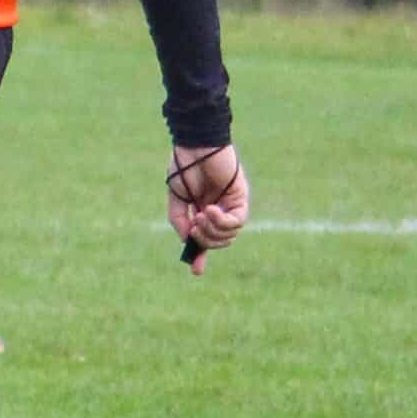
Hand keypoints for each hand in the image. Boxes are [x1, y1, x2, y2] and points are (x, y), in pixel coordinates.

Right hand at [167, 142, 249, 258]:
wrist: (195, 146)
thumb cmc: (184, 167)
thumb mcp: (176, 199)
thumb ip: (179, 220)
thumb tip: (188, 240)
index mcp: (202, 210)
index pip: (206, 238)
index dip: (201, 254)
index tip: (196, 271)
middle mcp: (218, 211)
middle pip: (219, 240)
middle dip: (205, 241)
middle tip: (192, 230)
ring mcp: (230, 206)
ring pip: (229, 235)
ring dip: (212, 231)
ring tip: (199, 215)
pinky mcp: (240, 199)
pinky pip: (237, 221)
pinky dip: (222, 221)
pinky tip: (209, 209)